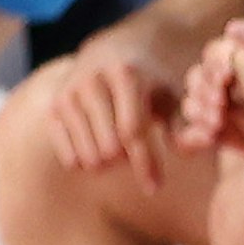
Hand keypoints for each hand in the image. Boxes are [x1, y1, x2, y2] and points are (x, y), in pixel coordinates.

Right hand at [34, 41, 175, 187]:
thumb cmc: (147, 87)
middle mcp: (91, 81)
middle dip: (126, 162)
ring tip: (117, 153)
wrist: (106, 57)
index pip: (133, 131)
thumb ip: (182, 126)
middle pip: (110, 147)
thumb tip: (190, 150)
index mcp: (125, 74)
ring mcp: (68, 94)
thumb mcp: (169, 99)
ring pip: (89, 156)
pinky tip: (96, 152)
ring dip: (106, 165)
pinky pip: (69, 157)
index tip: (155, 187)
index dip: (145, 163)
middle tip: (133, 157)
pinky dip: (85, 164)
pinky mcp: (53, 109)